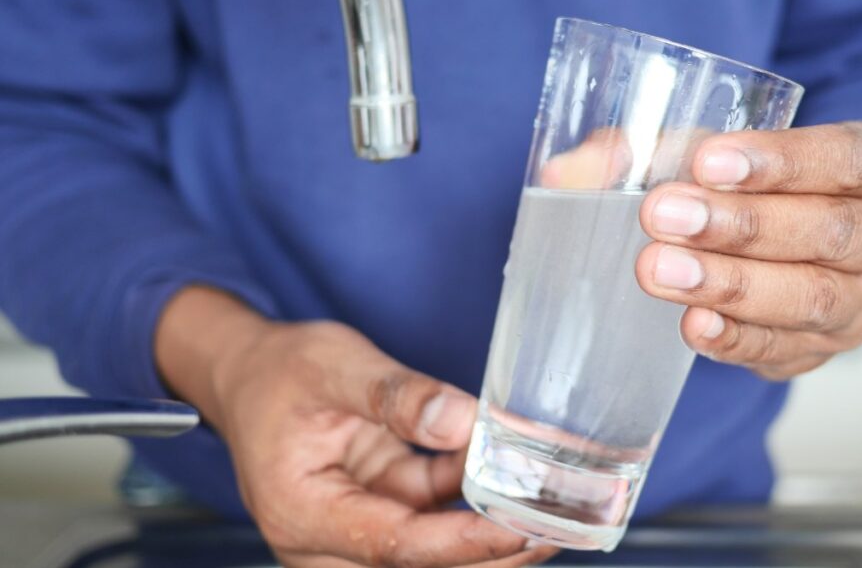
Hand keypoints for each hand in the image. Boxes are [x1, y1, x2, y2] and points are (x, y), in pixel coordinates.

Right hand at [156, 288, 556, 567]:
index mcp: (302, 512)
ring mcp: (351, 533)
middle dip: (491, 549)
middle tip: (558, 526)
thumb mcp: (334, 365)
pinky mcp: (376, 514)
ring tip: (553, 510)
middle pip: (419, 563)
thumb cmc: (279, 372)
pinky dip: (471, 501)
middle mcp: (324, 542)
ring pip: (431, 548)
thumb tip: (462, 422)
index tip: (520, 530)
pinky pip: (431, 517)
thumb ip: (397, 395)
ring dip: (490, 530)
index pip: (393, 544)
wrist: (249, 375)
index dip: (462, 542)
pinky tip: (513, 482)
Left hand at [634, 122, 861, 379]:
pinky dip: (735, 339)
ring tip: (661, 269)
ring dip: (731, 284)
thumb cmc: (753, 186)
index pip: (845, 158)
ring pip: (812, 295)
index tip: (708, 161)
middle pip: (829, 230)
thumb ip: (652, 151)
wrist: (789, 243)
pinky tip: (692, 324)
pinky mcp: (823, 348)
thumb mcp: (715, 151)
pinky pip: (784, 349)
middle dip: (741, 225)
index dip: (781, 160)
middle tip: (665, 215)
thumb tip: (579, 166)